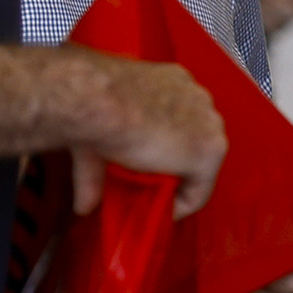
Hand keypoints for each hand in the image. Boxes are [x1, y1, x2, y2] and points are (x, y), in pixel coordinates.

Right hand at [71, 54, 226, 217]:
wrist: (100, 100)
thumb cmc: (94, 103)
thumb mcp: (97, 134)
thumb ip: (97, 171)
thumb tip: (83, 206)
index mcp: (173, 81)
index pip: (181, 120)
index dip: (166, 150)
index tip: (148, 171)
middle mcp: (196, 96)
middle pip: (193, 140)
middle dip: (174, 165)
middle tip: (149, 185)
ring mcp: (208, 122)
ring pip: (199, 164)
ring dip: (178, 183)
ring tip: (154, 199)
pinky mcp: (209, 150)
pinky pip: (201, 189)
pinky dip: (184, 204)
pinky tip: (163, 211)